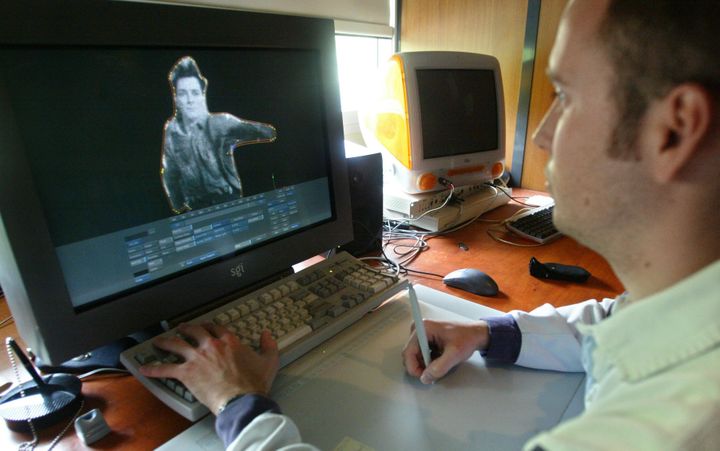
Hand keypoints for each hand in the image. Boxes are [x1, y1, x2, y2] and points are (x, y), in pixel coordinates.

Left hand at [139, 322, 279, 414]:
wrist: (241, 400)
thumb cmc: (253, 383)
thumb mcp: (268, 361)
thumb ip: (268, 345)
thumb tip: (267, 335)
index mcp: (229, 341)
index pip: (215, 327)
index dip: (208, 326)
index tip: (205, 327)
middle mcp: (210, 345)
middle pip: (194, 331)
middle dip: (186, 328)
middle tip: (181, 329)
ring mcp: (196, 358)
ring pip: (176, 345)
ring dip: (166, 342)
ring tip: (159, 341)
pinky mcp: (186, 373)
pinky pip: (165, 369)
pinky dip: (154, 368)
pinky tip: (144, 368)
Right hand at [402, 319, 488, 383]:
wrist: (475, 334)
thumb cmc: (467, 337)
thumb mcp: (454, 354)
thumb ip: (439, 368)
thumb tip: (426, 377)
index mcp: (424, 328)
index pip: (408, 351)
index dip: (413, 367)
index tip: (423, 376)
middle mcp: (420, 329)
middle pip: (410, 354)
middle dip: (420, 366)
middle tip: (434, 372)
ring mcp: (422, 334)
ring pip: (414, 357)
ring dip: (425, 364)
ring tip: (440, 363)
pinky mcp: (425, 339)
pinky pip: (420, 355)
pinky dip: (428, 362)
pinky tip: (439, 360)